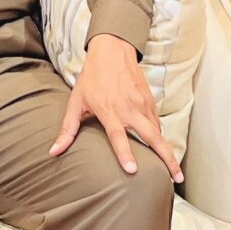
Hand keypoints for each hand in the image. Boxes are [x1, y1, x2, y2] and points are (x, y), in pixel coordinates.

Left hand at [52, 35, 181, 180]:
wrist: (112, 51)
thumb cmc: (92, 78)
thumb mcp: (76, 102)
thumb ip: (68, 129)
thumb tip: (54, 151)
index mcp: (109, 111)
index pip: (118, 136)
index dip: (125, 154)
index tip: (133, 170)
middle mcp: (129, 109)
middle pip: (152, 137)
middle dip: (167, 158)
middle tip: (177, 178)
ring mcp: (142, 104)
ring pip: (159, 132)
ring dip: (168, 151)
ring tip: (175, 170)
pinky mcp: (150, 100)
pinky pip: (157, 122)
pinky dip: (161, 137)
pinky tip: (163, 149)